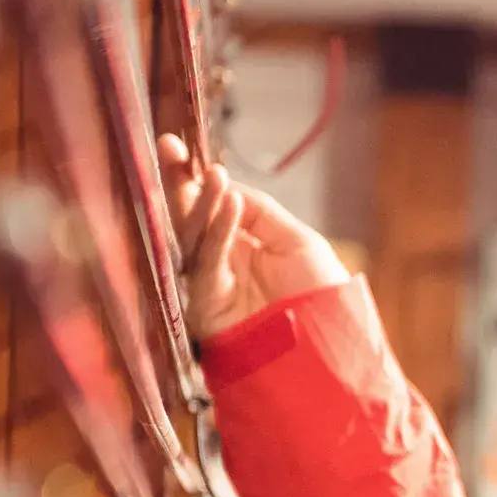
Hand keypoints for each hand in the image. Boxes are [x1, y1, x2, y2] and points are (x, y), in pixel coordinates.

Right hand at [163, 133, 349, 339]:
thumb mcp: (296, 241)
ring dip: (202, 202)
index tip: (177, 147)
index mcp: (240, 244)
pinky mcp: (205, 305)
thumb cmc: (320, 295)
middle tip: (168, 148)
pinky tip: (229, 204)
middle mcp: (219, 261)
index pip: (210, 205)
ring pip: (193, 236)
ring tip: (213, 175)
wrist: (329, 348)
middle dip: (178, 182)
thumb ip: (261, 212)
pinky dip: (218, 232)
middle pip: (190, 216)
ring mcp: (209, 283)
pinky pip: (208, 261)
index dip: (195, 177)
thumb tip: (224, 182)